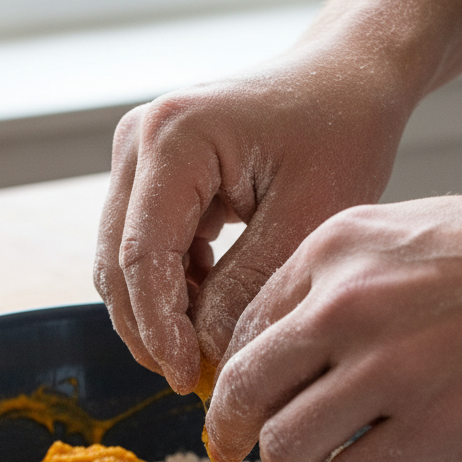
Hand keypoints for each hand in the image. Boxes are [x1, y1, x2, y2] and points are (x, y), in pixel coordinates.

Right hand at [94, 48, 412, 393]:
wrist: (344, 81)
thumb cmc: (339, 133)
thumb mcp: (306, 219)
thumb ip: (246, 288)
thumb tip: (201, 351)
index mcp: (174, 139)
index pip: (141, 258)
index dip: (159, 331)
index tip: (187, 380)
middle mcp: (139, 142)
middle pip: (117, 265)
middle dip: (151, 331)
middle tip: (195, 379)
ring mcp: (138, 158)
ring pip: (122, 265)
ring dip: (158, 314)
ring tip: (207, 348)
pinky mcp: (149, 177)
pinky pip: (141, 251)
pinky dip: (169, 291)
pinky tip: (210, 308)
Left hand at [205, 179, 461, 461]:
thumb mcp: (410, 235)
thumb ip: (339, 284)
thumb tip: (289, 349)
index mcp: (335, 249)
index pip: (244, 330)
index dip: (234, 380)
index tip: (242, 406)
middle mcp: (347, 303)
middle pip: (245, 391)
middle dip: (233, 433)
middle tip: (240, 454)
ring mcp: (389, 367)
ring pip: (285, 447)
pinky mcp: (435, 426)